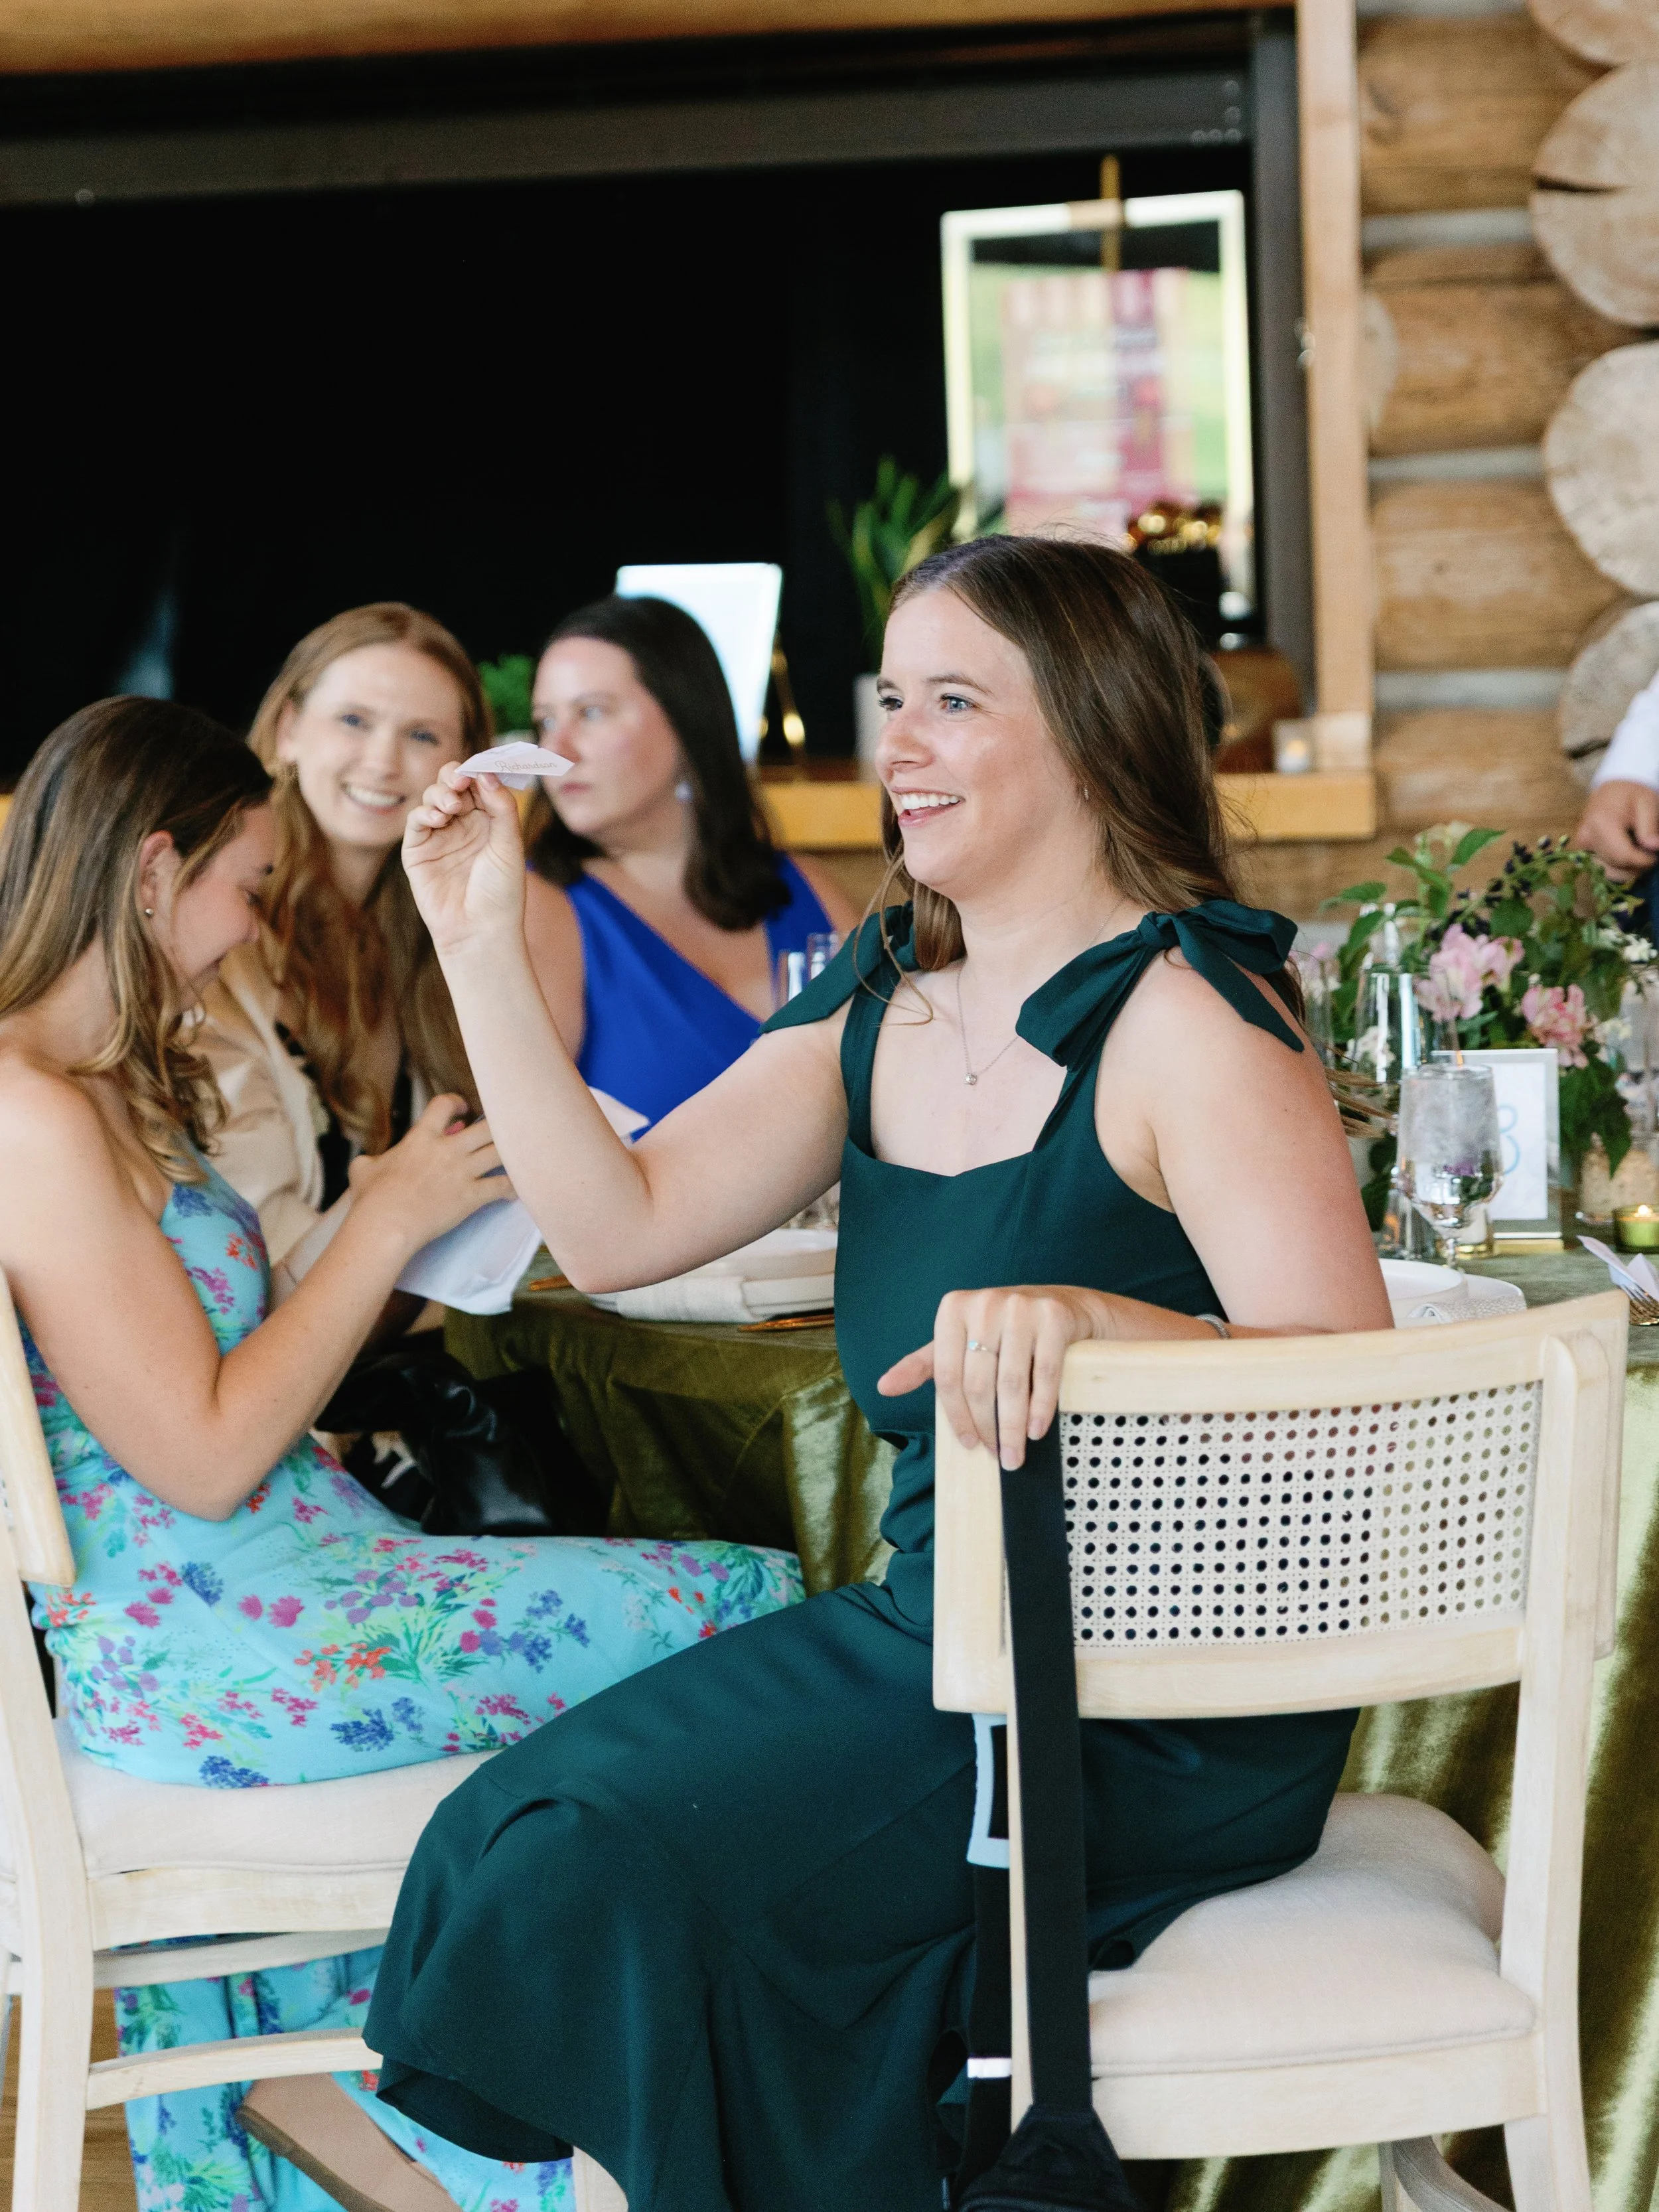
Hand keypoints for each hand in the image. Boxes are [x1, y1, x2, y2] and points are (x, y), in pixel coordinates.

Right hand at [348, 1094, 512, 1255]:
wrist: (387, 1223)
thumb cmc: (372, 1197)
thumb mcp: (362, 1169)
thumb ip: (369, 1160)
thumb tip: (367, 1162)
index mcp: (422, 1137)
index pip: (444, 1105)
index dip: (456, 1102)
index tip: (463, 1108)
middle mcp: (448, 1150)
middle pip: (486, 1126)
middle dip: (497, 1125)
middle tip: (499, 1131)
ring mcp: (462, 1172)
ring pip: (499, 1152)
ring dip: (509, 1153)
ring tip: (516, 1155)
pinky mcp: (472, 1196)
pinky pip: (501, 1186)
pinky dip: (511, 1187)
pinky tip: (516, 1190)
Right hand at [401, 763, 525, 956]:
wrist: (480, 930)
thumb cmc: (501, 892)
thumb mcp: (509, 844)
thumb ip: (501, 806)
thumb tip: (486, 773)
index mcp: (489, 821)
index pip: (479, 784)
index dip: (478, 771)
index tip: (480, 767)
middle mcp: (463, 825)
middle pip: (452, 784)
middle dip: (455, 776)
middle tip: (461, 781)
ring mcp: (440, 836)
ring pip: (433, 797)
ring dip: (440, 793)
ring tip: (452, 807)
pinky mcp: (418, 850)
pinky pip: (416, 820)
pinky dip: (425, 812)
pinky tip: (438, 817)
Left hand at [877, 1284, 1113, 1469]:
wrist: (1060, 1304)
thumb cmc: (1001, 1330)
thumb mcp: (958, 1342)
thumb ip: (922, 1365)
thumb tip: (883, 1388)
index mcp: (953, 1309)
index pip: (947, 1376)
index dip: (957, 1415)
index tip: (968, 1443)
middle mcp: (985, 1304)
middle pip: (978, 1384)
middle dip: (987, 1427)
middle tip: (997, 1455)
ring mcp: (1021, 1309)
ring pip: (1010, 1383)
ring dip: (1012, 1428)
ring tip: (1014, 1455)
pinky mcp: (1053, 1317)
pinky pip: (1044, 1374)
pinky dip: (1040, 1408)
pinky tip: (1036, 1431)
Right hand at [1572, 780, 1658, 878]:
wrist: (1611, 789)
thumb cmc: (1631, 794)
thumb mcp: (1647, 803)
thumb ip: (1650, 827)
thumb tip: (1655, 848)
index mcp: (1602, 823)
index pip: (1624, 856)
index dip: (1643, 861)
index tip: (1655, 856)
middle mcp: (1587, 836)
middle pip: (1616, 866)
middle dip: (1637, 865)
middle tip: (1649, 853)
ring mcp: (1582, 845)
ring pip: (1608, 871)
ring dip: (1627, 869)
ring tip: (1638, 853)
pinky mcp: (1581, 850)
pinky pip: (1602, 867)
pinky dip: (1617, 867)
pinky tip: (1626, 854)